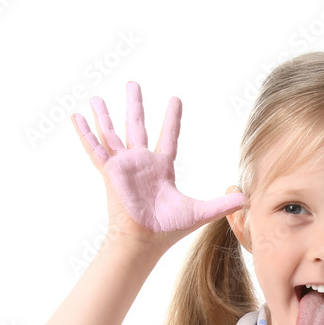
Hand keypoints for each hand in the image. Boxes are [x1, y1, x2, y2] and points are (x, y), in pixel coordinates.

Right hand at [72, 81, 244, 247]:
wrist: (144, 240)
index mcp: (161, 168)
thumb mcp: (201, 211)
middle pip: (136, 126)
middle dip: (135, 105)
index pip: (168, 136)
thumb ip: (223, 203)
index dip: (172, 118)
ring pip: (112, 134)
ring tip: (95, 98)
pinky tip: (76, 117)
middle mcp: (141, 163)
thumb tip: (247, 198)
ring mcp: (124, 166)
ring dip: (104, 116)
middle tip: (133, 84)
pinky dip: (85, 134)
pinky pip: (95, 149)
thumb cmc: (168, 229)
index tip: (174, 99)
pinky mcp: (110, 172)